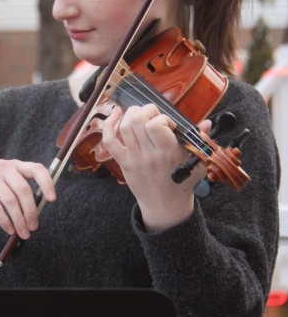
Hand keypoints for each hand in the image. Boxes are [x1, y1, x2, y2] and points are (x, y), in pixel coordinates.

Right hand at [0, 160, 55, 238]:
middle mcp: (3, 168)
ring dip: (19, 221)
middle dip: (31, 212)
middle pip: (24, 190)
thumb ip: (17, 190)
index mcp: (14, 165)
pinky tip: (9, 230)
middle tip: (34, 227)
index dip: (47, 183)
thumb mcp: (1, 180)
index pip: (36, 169)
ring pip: (10, 202)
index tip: (52, 200)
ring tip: (23, 234)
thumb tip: (35, 213)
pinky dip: (5, 222)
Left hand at [102, 104, 207, 231]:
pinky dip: (109, 124)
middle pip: (137, 120)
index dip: (161, 117)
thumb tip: (207, 123)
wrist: (166, 206)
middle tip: (154, 116)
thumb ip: (201, 141)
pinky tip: (116, 114)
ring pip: (124, 126)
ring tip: (140, 114)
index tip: (169, 124)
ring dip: (131, 113)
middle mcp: (149, 155)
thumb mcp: (197, 163)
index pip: (155, 124)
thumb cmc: (182, 183)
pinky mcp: (123, 163)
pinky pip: (109, 141)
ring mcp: (134, 159)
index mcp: (168, 153)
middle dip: (146, 110)